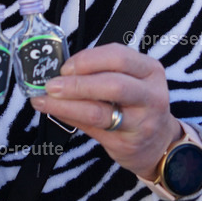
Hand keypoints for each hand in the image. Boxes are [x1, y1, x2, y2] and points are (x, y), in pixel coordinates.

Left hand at [30, 44, 181, 179]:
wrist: (157, 143)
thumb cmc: (135, 104)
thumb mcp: (129, 81)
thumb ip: (99, 73)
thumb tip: (58, 70)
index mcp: (150, 70)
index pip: (119, 57)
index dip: (87, 60)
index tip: (65, 66)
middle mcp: (151, 96)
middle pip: (112, 85)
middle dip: (76, 84)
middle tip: (51, 85)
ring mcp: (142, 123)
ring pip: (100, 112)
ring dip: (66, 104)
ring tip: (45, 99)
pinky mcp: (127, 143)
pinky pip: (92, 129)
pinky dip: (69, 118)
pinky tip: (54, 112)